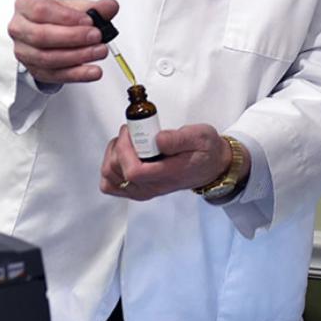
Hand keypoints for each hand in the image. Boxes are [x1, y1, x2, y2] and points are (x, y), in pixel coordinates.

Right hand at [9, 0, 118, 83]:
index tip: (88, 20)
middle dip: (73, 38)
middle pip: (42, 36)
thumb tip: (110, 7)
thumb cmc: (54, 14)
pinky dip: (76, 74)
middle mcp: (19, 29)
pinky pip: (54, 75)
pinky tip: (92, 71)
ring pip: (47, 58)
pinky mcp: (34, 70)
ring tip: (99, 51)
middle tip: (96, 36)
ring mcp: (24, 51)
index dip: (66, 17)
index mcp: (25, 5)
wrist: (44, 28)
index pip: (41, 11)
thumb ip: (93, 6)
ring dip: (78, 56)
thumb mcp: (72, 5)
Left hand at [101, 124, 232, 200]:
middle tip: (133, 133)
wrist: (210, 166)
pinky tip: (123, 154)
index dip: (125, 148)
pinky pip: (111, 183)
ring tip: (129, 141)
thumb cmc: (205, 152)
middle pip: (116, 172)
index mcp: (166, 175)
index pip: (133, 171)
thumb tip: (158, 139)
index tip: (131, 131)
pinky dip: (111, 166)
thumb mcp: (199, 137)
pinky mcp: (137, 188)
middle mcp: (151, 186)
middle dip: (119, 146)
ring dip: (113, 154)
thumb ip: (179, 138)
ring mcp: (142, 189)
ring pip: (109, 176)